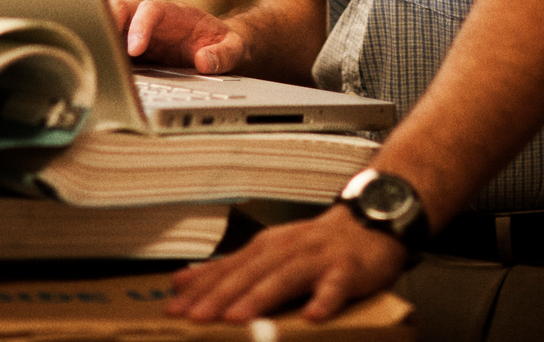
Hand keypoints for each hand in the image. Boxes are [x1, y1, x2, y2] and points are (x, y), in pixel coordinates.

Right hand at [107, 0, 245, 72]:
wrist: (216, 45)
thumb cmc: (222, 42)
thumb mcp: (233, 48)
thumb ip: (223, 54)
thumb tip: (205, 62)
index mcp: (174, 13)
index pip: (150, 9)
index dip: (140, 26)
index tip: (135, 48)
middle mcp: (151, 20)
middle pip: (121, 9)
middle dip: (107, 22)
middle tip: (100, 47)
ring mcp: (138, 33)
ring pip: (110, 26)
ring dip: (99, 39)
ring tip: (93, 62)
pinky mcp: (131, 50)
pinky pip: (111, 49)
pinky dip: (103, 58)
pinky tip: (98, 74)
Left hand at [169, 203, 408, 321]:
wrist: (368, 224)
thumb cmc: (315, 246)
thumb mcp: (269, 252)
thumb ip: (229, 268)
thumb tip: (183, 280)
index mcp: (265, 248)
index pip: (226, 269)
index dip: (200, 289)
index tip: (175, 309)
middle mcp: (287, 249)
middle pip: (249, 274)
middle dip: (221, 297)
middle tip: (197, 318)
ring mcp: (317, 258)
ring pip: (284, 278)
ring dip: (260, 297)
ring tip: (239, 318)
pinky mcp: (346, 270)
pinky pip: (335, 287)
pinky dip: (324, 300)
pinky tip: (313, 315)